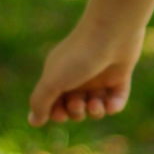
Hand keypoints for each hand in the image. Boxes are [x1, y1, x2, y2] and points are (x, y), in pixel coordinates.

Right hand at [28, 20, 146, 125]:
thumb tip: (33, 122)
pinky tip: (111, 104)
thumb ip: (40, 102)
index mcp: (59, 74)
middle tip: (78, 104)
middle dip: (76, 112)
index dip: (56, 113)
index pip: (55, 102)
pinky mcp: (120, 75)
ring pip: (96, 106)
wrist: (112, 32)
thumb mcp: (52, 81)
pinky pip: (117, 99)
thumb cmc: (78, 57)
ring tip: (96, 104)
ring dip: (95, 112)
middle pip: (76, 108)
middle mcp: (79, 76)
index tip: (60, 115)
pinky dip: (114, 106)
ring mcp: (100, 76)